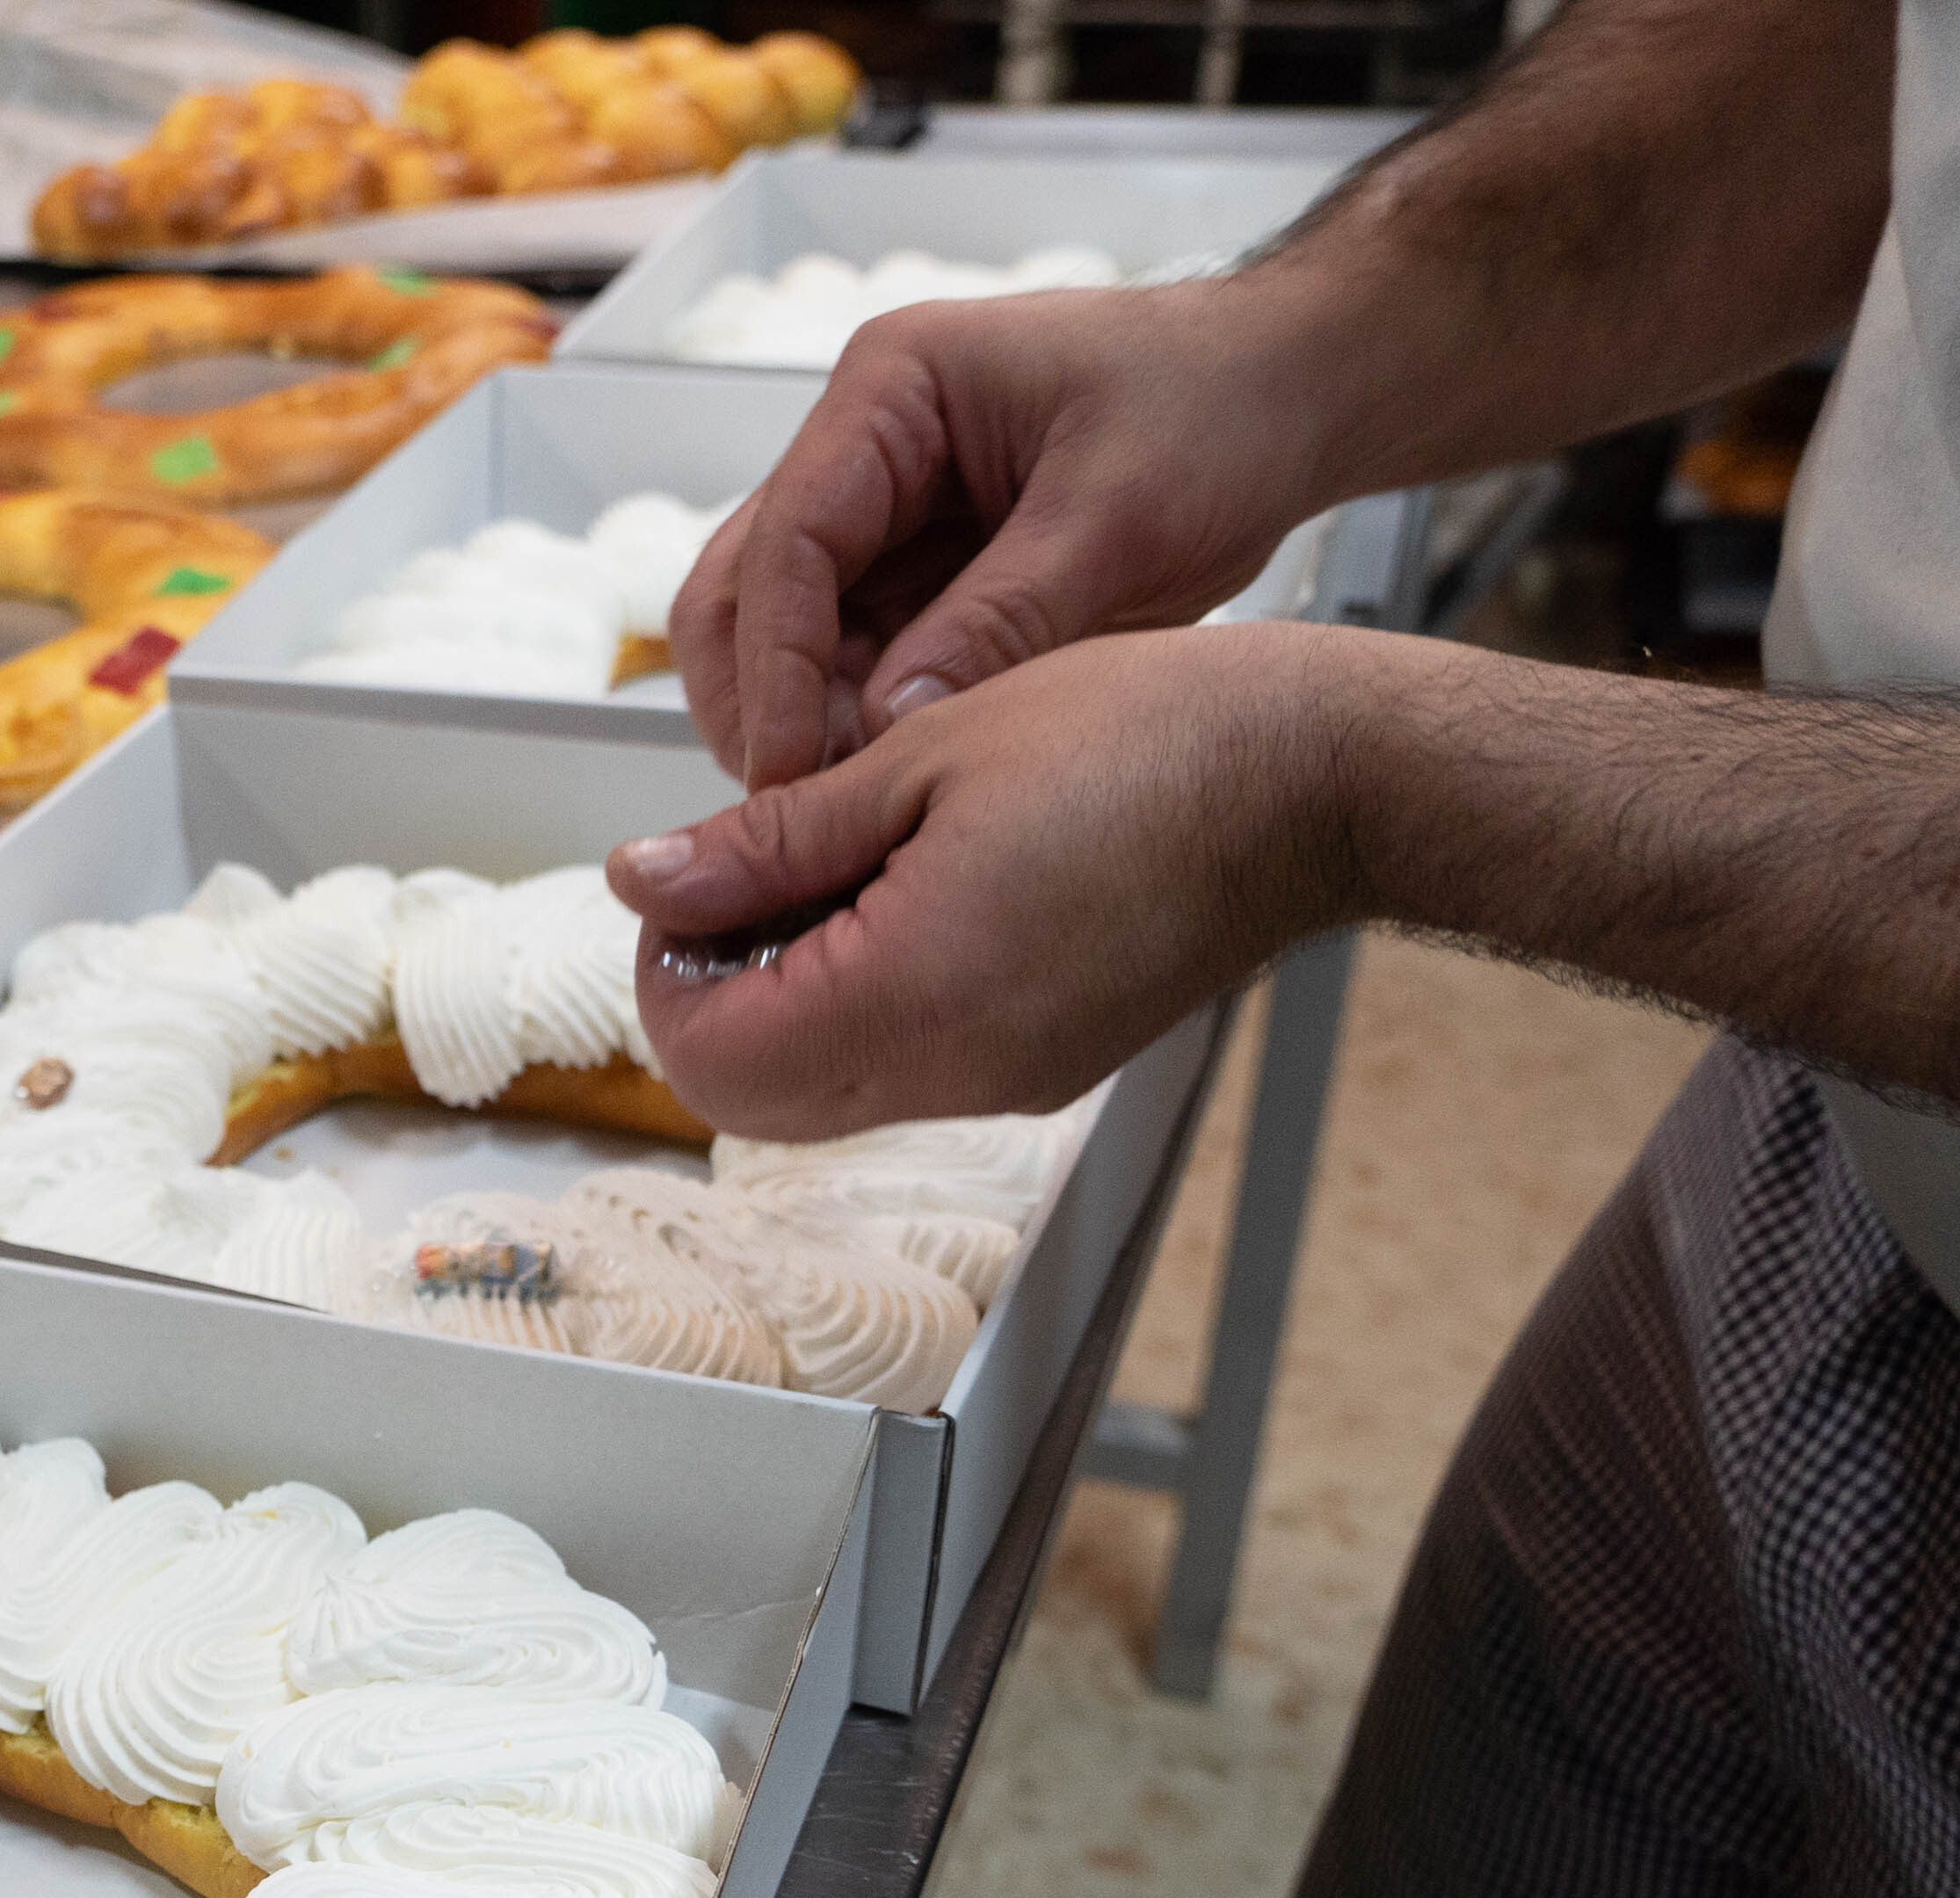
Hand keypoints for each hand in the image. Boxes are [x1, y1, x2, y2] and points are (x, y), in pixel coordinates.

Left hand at [607, 624, 1382, 1139]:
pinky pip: (906, 1069)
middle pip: (751, 1099)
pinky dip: (867, 999)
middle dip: (718, 992)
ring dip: (790, 997)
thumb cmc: (1146, 736)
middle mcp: (952, 1072)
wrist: (1315, 779)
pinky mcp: (1042, 1066)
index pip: (706, 1057)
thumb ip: (765, 839)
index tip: (694, 878)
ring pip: (824, 1092)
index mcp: (909, 996)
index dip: (668, 966)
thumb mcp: (921, 754)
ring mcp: (1003, 1083)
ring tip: (844, 866)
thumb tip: (644, 879)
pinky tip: (915, 891)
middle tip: (752, 875)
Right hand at [674, 277, 1353, 787]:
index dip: (775, 667)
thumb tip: (890, 726)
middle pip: (742, 588)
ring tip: (847, 804)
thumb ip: (1001, 621)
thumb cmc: (1221, 407)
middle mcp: (865, 445)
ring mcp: (885, 509)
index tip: (791, 772)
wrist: (1294, 393)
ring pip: (781, 635)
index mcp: (895, 388)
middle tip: (798, 808)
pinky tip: (887, 778)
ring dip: (801, 722)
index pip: (786, 540)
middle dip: (758, 703)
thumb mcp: (1119, 519)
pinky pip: (853, 659)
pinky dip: (856, 724)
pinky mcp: (919, 569)